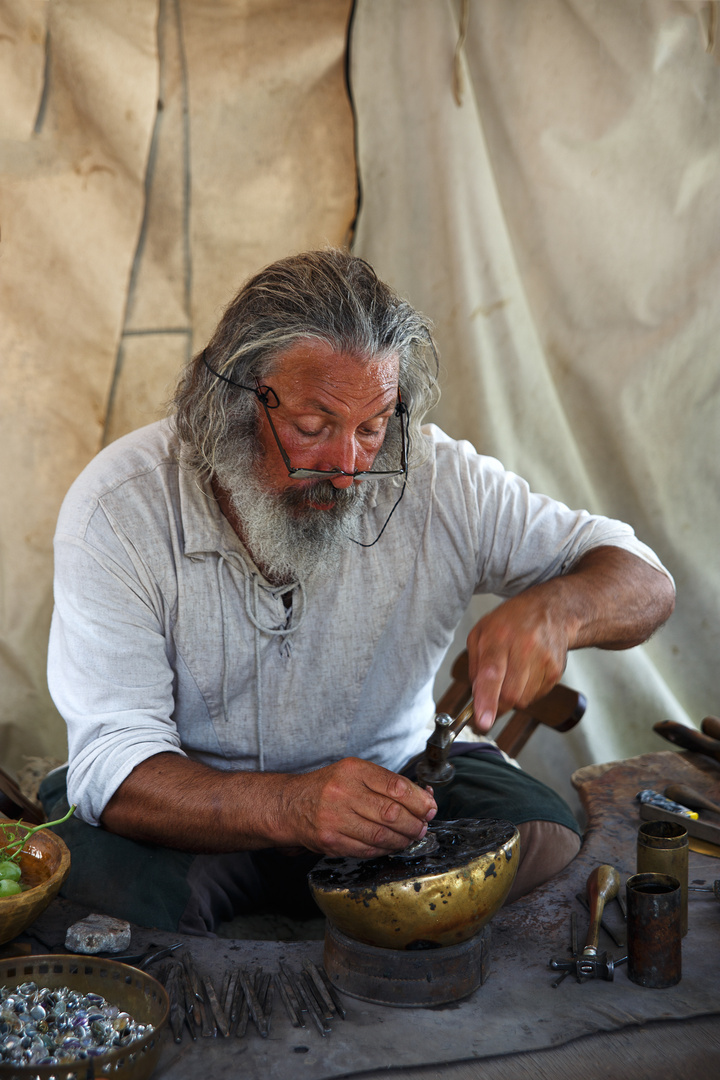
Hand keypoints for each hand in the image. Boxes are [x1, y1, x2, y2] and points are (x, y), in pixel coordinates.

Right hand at [281, 757, 436, 858]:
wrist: (291, 804)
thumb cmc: (329, 787)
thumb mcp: (355, 773)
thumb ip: (387, 784)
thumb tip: (424, 798)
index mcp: (353, 770)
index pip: (396, 786)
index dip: (419, 801)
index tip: (429, 808)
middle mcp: (343, 792)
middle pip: (392, 813)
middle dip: (414, 823)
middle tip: (422, 826)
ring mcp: (335, 818)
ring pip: (381, 834)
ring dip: (402, 839)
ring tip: (409, 837)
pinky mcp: (331, 840)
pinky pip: (367, 849)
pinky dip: (384, 849)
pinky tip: (390, 845)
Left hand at [466, 592, 568, 733]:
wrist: (552, 611)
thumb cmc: (511, 621)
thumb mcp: (481, 632)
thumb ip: (475, 665)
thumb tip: (476, 697)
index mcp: (499, 636)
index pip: (491, 674)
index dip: (487, 701)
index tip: (483, 722)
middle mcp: (524, 647)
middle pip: (509, 694)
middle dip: (496, 705)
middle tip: (491, 696)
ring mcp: (544, 659)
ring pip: (523, 700)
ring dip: (512, 697)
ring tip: (512, 672)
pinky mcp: (556, 670)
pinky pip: (536, 697)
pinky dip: (526, 692)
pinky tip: (526, 672)